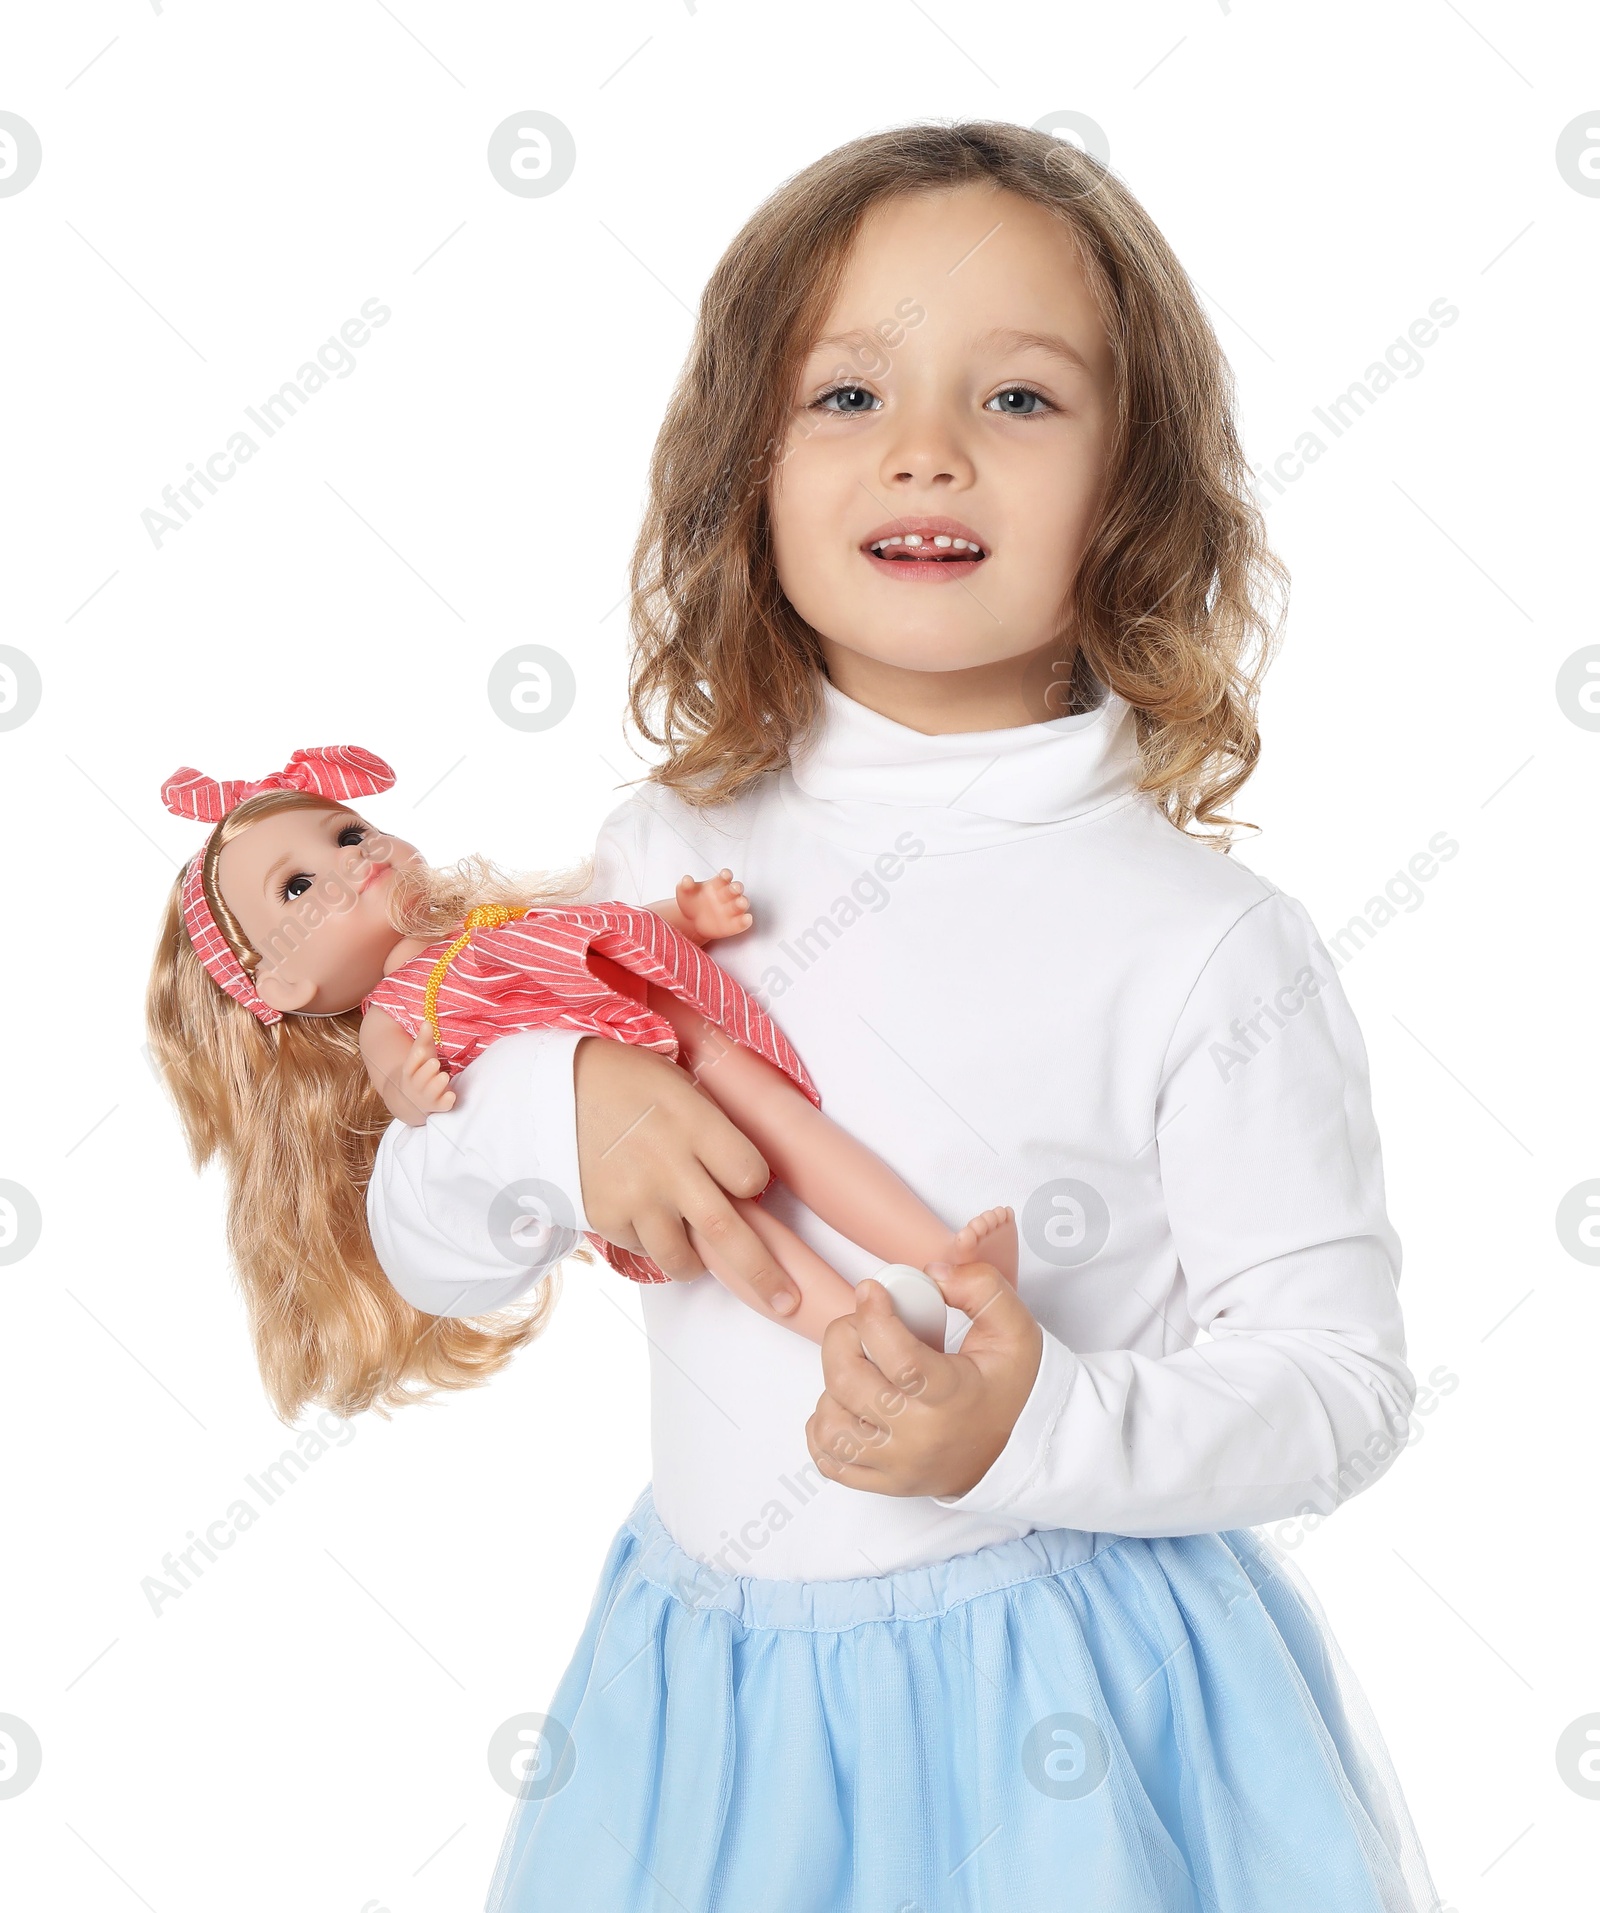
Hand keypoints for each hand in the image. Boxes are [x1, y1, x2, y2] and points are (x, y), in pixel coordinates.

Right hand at [383, 1029, 456, 1126]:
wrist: (410, 1099)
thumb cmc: (420, 1070)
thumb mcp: (421, 1055)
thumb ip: (423, 1039)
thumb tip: (427, 1021)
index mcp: (409, 1072)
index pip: (410, 1065)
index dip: (415, 1059)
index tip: (420, 1050)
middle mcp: (416, 1086)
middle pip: (419, 1080)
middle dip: (426, 1072)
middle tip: (435, 1063)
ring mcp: (426, 1097)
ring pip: (430, 1093)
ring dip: (437, 1085)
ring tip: (444, 1076)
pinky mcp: (438, 1105)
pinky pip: (442, 1106)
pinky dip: (446, 1102)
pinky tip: (452, 1095)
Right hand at [573, 1036, 800, 1317]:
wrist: (547, 1089)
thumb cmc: (623, 1079)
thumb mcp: (678, 1081)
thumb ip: (714, 1125)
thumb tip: (747, 1174)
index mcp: (694, 1122)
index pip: (750, 1174)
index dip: (754, 1183)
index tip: (748, 1183)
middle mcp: (668, 1165)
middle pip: (727, 1231)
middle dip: (762, 1271)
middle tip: (786, 1299)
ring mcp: (634, 1196)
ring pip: (680, 1255)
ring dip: (696, 1265)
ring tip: (701, 1263)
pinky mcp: (604, 1216)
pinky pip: (640, 1248)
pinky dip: (650, 1243)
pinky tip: (647, 1220)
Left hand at [674, 868, 753, 941]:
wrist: (691, 921)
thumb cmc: (691, 902)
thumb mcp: (684, 892)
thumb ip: (685, 885)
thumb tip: (686, 879)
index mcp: (718, 884)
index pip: (725, 876)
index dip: (726, 875)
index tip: (724, 875)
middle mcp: (728, 894)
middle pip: (736, 888)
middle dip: (736, 887)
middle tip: (734, 888)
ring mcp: (733, 909)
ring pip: (742, 903)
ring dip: (743, 902)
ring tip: (740, 903)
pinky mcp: (735, 924)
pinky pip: (743, 922)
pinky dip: (746, 921)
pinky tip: (746, 919)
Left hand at [805, 1262, 1042, 1498]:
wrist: (1024, 1452)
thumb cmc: (1012, 1388)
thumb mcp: (1013, 1328)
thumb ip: (979, 1287)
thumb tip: (930, 1275)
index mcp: (953, 1397)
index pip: (899, 1359)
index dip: (873, 1317)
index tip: (870, 1290)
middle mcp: (920, 1437)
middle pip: (848, 1383)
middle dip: (842, 1337)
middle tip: (862, 1323)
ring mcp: (898, 1465)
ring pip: (830, 1424)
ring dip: (832, 1385)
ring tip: (861, 1369)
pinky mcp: (885, 1483)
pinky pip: (830, 1461)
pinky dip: (825, 1429)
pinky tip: (847, 1405)